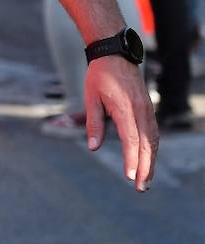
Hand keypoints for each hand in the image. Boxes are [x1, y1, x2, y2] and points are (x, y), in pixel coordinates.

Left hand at [83, 57, 157, 190]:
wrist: (116, 55)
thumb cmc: (100, 75)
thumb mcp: (91, 97)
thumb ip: (93, 122)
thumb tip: (93, 147)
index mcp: (125, 108)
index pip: (131, 139)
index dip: (132, 159)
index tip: (130, 177)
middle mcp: (141, 111)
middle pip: (146, 145)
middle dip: (144, 168)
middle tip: (140, 188)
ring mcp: (147, 111)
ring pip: (153, 142)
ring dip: (151, 162)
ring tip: (145, 181)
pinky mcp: (148, 111)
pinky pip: (153, 134)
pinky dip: (152, 150)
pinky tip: (148, 162)